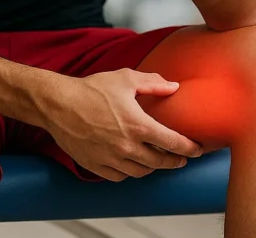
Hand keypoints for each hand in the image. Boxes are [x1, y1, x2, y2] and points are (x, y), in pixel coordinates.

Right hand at [44, 69, 203, 181]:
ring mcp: (110, 158)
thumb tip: (173, 87)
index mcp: (138, 125)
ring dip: (153, 168)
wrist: (58, 104)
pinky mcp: (95, 165)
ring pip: (141, 172)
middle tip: (181, 158)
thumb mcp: (125, 79)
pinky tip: (132, 165)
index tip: (198, 150)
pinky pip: (119, 176)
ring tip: (158, 161)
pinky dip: (130, 172)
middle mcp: (127, 146)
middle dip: (175, 161)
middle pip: (159, 162)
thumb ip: (153, 83)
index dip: (189, 148)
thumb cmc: (91, 89)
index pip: (173, 143)